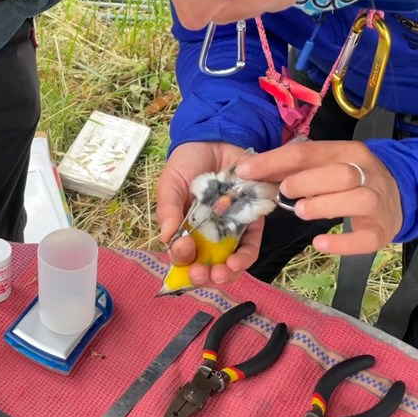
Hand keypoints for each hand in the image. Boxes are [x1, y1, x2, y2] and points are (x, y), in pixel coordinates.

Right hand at [157, 141, 263, 284]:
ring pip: (228, 263)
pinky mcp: (250, 221)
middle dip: (205, 277)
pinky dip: (245, 256)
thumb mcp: (170, 183)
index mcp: (183, 230)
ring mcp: (228, 230)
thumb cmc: (186, 164)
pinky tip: (238, 260)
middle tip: (203, 274)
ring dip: (226, 273)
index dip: (183, 263)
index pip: (181, 257)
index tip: (184, 253)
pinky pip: (250, 245)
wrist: (214, 139)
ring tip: (224, 272)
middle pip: (205, 266)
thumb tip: (167, 238)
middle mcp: (205, 235)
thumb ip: (168, 209)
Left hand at [235, 140, 402, 254]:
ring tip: (300, 211)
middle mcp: (366, 173)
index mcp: (347, 152)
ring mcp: (377, 202)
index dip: (273, 162)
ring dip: (322, 206)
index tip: (246, 171)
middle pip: (339, 173)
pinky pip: (365, 238)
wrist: (402, 194)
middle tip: (284, 193)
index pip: (307, 152)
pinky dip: (341, 243)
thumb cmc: (351, 178)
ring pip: (356, 199)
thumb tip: (252, 170)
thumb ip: (294, 167)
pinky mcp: (381, 231)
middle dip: (305, 182)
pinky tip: (319, 243)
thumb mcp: (327, 164)